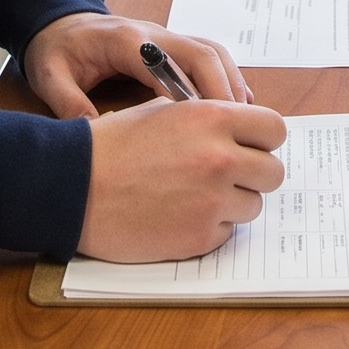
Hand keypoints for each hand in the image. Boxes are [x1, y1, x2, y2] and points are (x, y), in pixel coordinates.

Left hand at [19, 11, 252, 116]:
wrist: (58, 21)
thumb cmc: (55, 48)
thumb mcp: (48, 74)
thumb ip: (66, 102)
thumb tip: (92, 135)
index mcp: (125, 40)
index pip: (167, 63)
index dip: (189, 92)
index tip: (204, 127)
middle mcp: (154, 35)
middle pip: (202, 54)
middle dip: (222, 90)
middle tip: (236, 130)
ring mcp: (166, 38)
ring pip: (212, 53)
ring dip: (230, 84)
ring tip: (244, 123)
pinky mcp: (171, 46)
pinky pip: (209, 57)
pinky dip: (227, 79)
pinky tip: (239, 108)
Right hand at [79, 96, 288, 259]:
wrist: (74, 186)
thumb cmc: (112, 145)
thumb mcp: (162, 111)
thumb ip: (207, 117)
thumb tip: (239, 128)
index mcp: (212, 118)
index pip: (275, 128)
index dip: (263, 139)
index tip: (250, 146)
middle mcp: (220, 158)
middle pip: (273, 171)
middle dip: (254, 173)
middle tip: (226, 175)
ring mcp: (212, 202)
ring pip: (253, 205)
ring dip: (233, 202)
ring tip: (196, 196)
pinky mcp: (199, 237)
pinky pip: (227, 232)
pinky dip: (210, 226)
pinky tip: (179, 215)